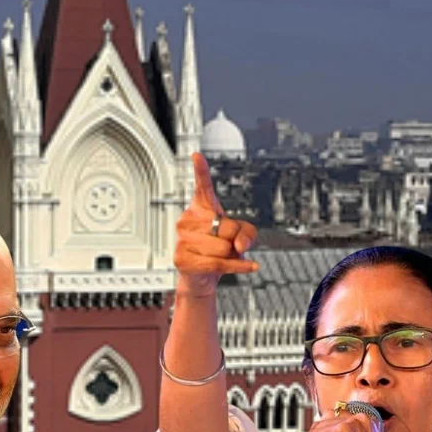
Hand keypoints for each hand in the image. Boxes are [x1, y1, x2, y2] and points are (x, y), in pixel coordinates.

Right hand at [173, 152, 258, 297]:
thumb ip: (249, 233)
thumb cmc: (219, 250)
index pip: (202, 186)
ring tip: (222, 256)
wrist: (202, 276)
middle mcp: (187, 220)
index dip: (200, 170)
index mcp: (201, 208)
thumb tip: (239, 244)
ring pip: (223, 247)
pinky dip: (239, 267)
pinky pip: (219, 262)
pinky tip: (249, 266)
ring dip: (232, 256)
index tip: (197, 156)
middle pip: (226, 227)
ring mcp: (182, 239)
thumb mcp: (242, 235)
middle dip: (234, 240)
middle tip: (227, 245)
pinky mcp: (182, 259)